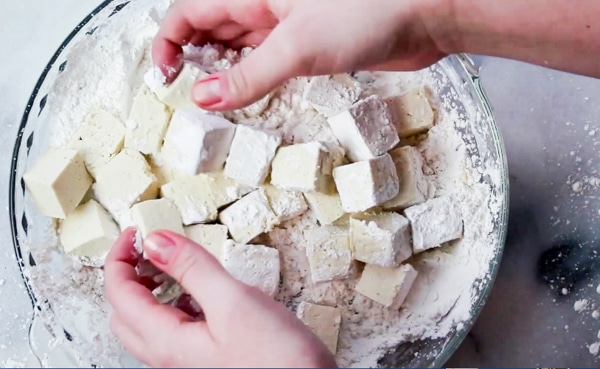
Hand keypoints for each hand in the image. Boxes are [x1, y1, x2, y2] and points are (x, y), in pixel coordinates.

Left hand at [104, 228, 335, 367]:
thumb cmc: (277, 360)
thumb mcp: (234, 302)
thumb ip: (193, 268)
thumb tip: (156, 242)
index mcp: (167, 342)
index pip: (119, 293)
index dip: (120, 257)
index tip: (135, 232)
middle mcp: (170, 356)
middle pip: (126, 311)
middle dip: (129, 274)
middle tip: (149, 247)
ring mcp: (188, 360)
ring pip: (150, 321)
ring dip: (152, 288)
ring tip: (175, 265)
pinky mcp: (208, 358)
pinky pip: (177, 328)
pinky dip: (178, 303)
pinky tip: (204, 293)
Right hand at [152, 0, 446, 109]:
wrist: (422, 16)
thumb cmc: (368, 11)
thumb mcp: (295, 48)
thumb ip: (247, 75)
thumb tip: (205, 97)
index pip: (190, 12)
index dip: (169, 43)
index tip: (164, 77)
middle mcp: (263, 7)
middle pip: (210, 31)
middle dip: (194, 62)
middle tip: (187, 98)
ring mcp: (285, 27)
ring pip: (238, 49)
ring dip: (222, 75)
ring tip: (214, 105)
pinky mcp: (306, 46)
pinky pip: (266, 62)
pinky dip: (253, 80)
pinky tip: (248, 99)